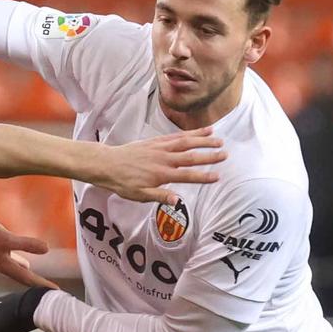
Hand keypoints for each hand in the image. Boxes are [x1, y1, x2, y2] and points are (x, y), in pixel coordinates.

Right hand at [0, 212, 54, 287]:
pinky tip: (16, 254)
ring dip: (23, 269)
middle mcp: (0, 264)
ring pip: (13, 266)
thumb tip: (47, 249)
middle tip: (44, 286)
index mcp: (5, 265)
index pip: (27, 278)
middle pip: (21, 275)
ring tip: (31, 270)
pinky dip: (15, 257)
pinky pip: (7, 256)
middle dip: (33, 280)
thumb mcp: (5, 239)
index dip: (41, 284)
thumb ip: (25, 244)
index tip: (55, 292)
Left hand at [94, 128, 225, 204]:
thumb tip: (177, 200)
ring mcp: (160, 148)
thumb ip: (159, 196)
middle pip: (191, 156)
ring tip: (218, 138)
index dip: (204, 177)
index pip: (187, 176)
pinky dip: (189, 133)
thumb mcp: (139, 195)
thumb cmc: (123, 182)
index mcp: (161, 174)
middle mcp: (164, 159)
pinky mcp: (156, 141)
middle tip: (225, 154)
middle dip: (209, 155)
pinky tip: (200, 131)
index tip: (218, 177)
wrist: (107, 164)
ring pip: (186, 142)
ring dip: (203, 139)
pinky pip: (176, 136)